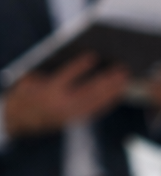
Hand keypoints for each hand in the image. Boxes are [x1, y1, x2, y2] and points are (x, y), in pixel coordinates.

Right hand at [3, 54, 129, 136]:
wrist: (20, 117)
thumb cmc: (29, 90)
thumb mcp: (32, 76)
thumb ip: (51, 67)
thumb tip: (78, 57)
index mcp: (48, 91)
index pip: (65, 77)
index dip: (79, 66)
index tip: (93, 55)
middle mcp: (60, 105)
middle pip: (87, 91)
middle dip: (106, 80)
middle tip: (122, 68)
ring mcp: (70, 114)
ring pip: (95, 102)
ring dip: (112, 91)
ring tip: (125, 78)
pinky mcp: (75, 119)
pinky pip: (95, 110)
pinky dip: (108, 101)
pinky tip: (119, 92)